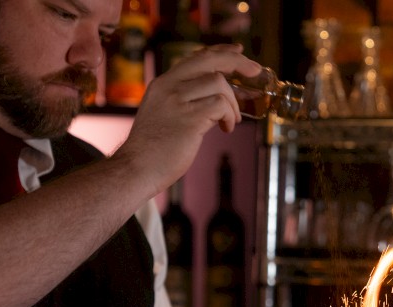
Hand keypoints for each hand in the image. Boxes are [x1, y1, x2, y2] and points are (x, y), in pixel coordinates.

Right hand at [114, 43, 262, 195]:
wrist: (136, 169)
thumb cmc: (154, 149)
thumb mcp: (164, 114)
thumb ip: (185, 101)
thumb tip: (219, 99)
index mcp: (163, 83)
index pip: (196, 57)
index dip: (221, 51)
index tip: (238, 51)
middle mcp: (168, 86)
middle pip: (209, 60)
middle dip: (238, 61)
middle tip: (256, 71)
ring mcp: (177, 101)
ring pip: (219, 83)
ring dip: (233, 103)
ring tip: (231, 121)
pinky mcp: (189, 118)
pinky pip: (221, 105)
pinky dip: (230, 116)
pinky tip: (226, 129)